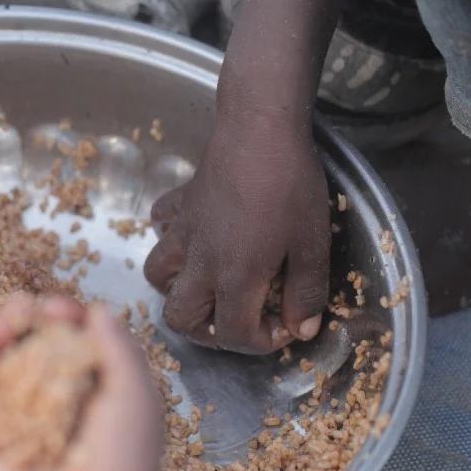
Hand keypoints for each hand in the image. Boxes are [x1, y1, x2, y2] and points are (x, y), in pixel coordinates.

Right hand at [0, 296, 165, 470]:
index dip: (57, 318)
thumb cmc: (125, 460)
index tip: (55, 306)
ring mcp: (12, 424)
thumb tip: (98, 310)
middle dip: (16, 323)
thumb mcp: (135, 392)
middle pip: (21, 350)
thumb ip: (117, 346)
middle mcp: (47, 405)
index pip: (63, 342)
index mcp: (87, 391)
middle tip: (16, 310)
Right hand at [143, 117, 330, 354]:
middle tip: (241, 317)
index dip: (261, 342)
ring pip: (158, 278)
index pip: (234, 334)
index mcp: (234, 277)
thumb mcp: (312, 243)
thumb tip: (303, 328)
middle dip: (210, 331)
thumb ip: (306, 292)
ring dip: (180, 290)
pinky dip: (171, 238)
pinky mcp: (179, 205)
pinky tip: (195, 235)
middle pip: (181, 319)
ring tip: (209, 284)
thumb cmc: (290, 185)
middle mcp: (200, 263)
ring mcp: (183, 233)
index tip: (286, 326)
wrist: (260, 129)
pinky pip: (161, 229)